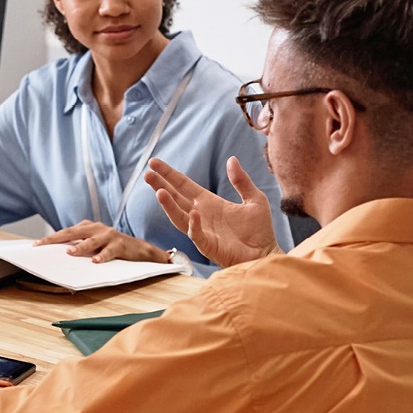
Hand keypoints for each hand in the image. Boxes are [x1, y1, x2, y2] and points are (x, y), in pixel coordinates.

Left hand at [35, 220, 168, 262]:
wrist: (138, 249)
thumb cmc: (110, 247)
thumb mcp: (93, 245)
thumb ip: (78, 246)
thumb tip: (57, 256)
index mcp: (87, 227)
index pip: (65, 232)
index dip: (50, 238)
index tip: (35, 244)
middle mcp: (96, 228)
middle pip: (73, 232)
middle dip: (56, 239)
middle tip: (42, 244)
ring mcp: (108, 235)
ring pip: (91, 241)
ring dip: (80, 247)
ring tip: (69, 252)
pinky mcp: (120, 244)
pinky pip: (109, 251)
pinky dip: (102, 256)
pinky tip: (95, 261)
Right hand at [147, 156, 279, 268]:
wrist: (265, 253)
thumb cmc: (260, 230)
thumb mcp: (254, 199)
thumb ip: (241, 181)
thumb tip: (231, 159)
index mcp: (209, 202)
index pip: (183, 185)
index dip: (169, 174)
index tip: (154, 163)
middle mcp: (200, 215)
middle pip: (175, 198)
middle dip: (160, 185)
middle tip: (147, 174)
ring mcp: (201, 230)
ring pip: (178, 216)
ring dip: (168, 205)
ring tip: (159, 192)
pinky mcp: (207, 245)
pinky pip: (196, 234)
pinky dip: (193, 224)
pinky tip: (192, 214)